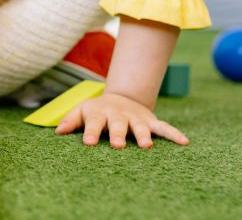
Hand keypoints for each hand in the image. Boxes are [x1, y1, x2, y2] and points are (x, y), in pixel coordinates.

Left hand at [55, 91, 189, 147]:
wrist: (122, 96)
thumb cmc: (98, 110)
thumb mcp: (82, 111)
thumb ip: (71, 120)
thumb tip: (57, 132)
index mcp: (100, 113)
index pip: (93, 123)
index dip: (90, 132)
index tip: (88, 143)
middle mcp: (119, 115)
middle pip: (118, 125)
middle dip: (118, 135)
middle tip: (117, 146)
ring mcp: (136, 118)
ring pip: (141, 127)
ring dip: (144, 135)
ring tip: (146, 146)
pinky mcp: (151, 121)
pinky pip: (164, 127)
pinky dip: (174, 134)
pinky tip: (184, 142)